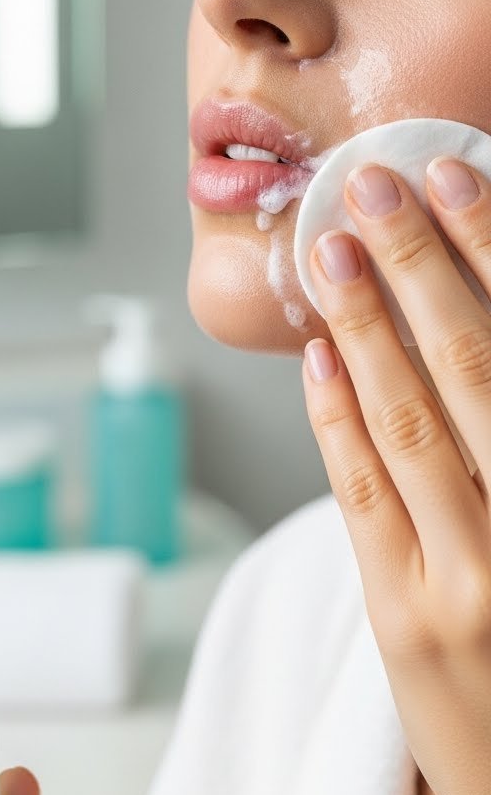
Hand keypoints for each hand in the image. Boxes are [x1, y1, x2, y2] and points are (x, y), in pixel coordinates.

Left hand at [301, 154, 490, 794]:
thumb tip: (474, 318)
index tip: (457, 174)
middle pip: (475, 367)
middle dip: (424, 264)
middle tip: (379, 183)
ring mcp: (473, 580)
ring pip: (410, 423)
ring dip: (368, 325)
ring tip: (336, 249)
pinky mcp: (405, 620)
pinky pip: (362, 496)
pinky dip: (337, 421)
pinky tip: (319, 359)